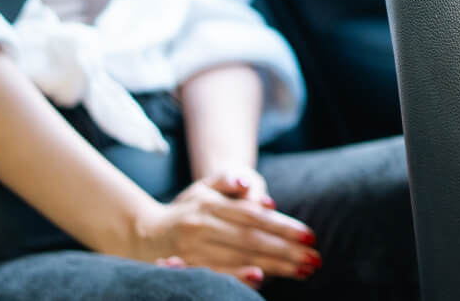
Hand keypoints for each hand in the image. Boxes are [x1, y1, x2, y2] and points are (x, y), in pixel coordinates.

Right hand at [134, 171, 320, 288]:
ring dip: (273, 267)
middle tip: (315, 259)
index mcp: (210, 206)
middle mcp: (201, 228)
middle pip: (251, 240)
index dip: (283, 227)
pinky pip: (216, 276)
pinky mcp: (185, 270)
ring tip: (302, 271)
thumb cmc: (187, 207)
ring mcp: (191, 252)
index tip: (310, 236)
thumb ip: (227, 179)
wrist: (143, 234)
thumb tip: (247, 182)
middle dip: (286, 251)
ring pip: (238, 259)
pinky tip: (261, 280)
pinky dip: (238, 279)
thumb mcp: (205, 186)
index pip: (253, 217)